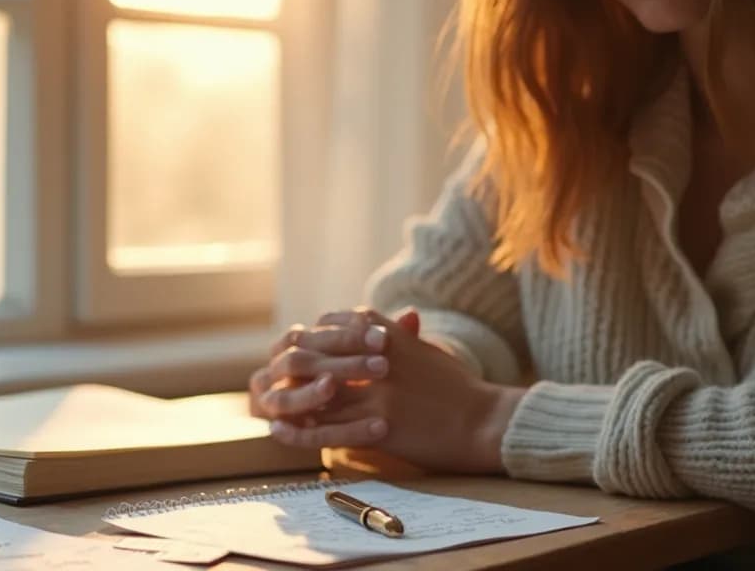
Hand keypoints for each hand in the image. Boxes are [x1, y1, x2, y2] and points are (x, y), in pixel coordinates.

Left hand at [267, 310, 525, 473]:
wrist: (486, 420)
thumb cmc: (460, 388)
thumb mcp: (426, 351)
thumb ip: (400, 336)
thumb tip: (383, 324)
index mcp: (389, 336)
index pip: (334, 324)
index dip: (311, 334)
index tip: (297, 341)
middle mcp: (378, 360)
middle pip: (317, 355)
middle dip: (292, 363)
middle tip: (274, 371)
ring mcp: (377, 394)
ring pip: (315, 392)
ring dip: (288, 396)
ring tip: (268, 401)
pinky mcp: (380, 427)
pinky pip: (327, 429)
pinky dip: (299, 430)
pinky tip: (280, 430)